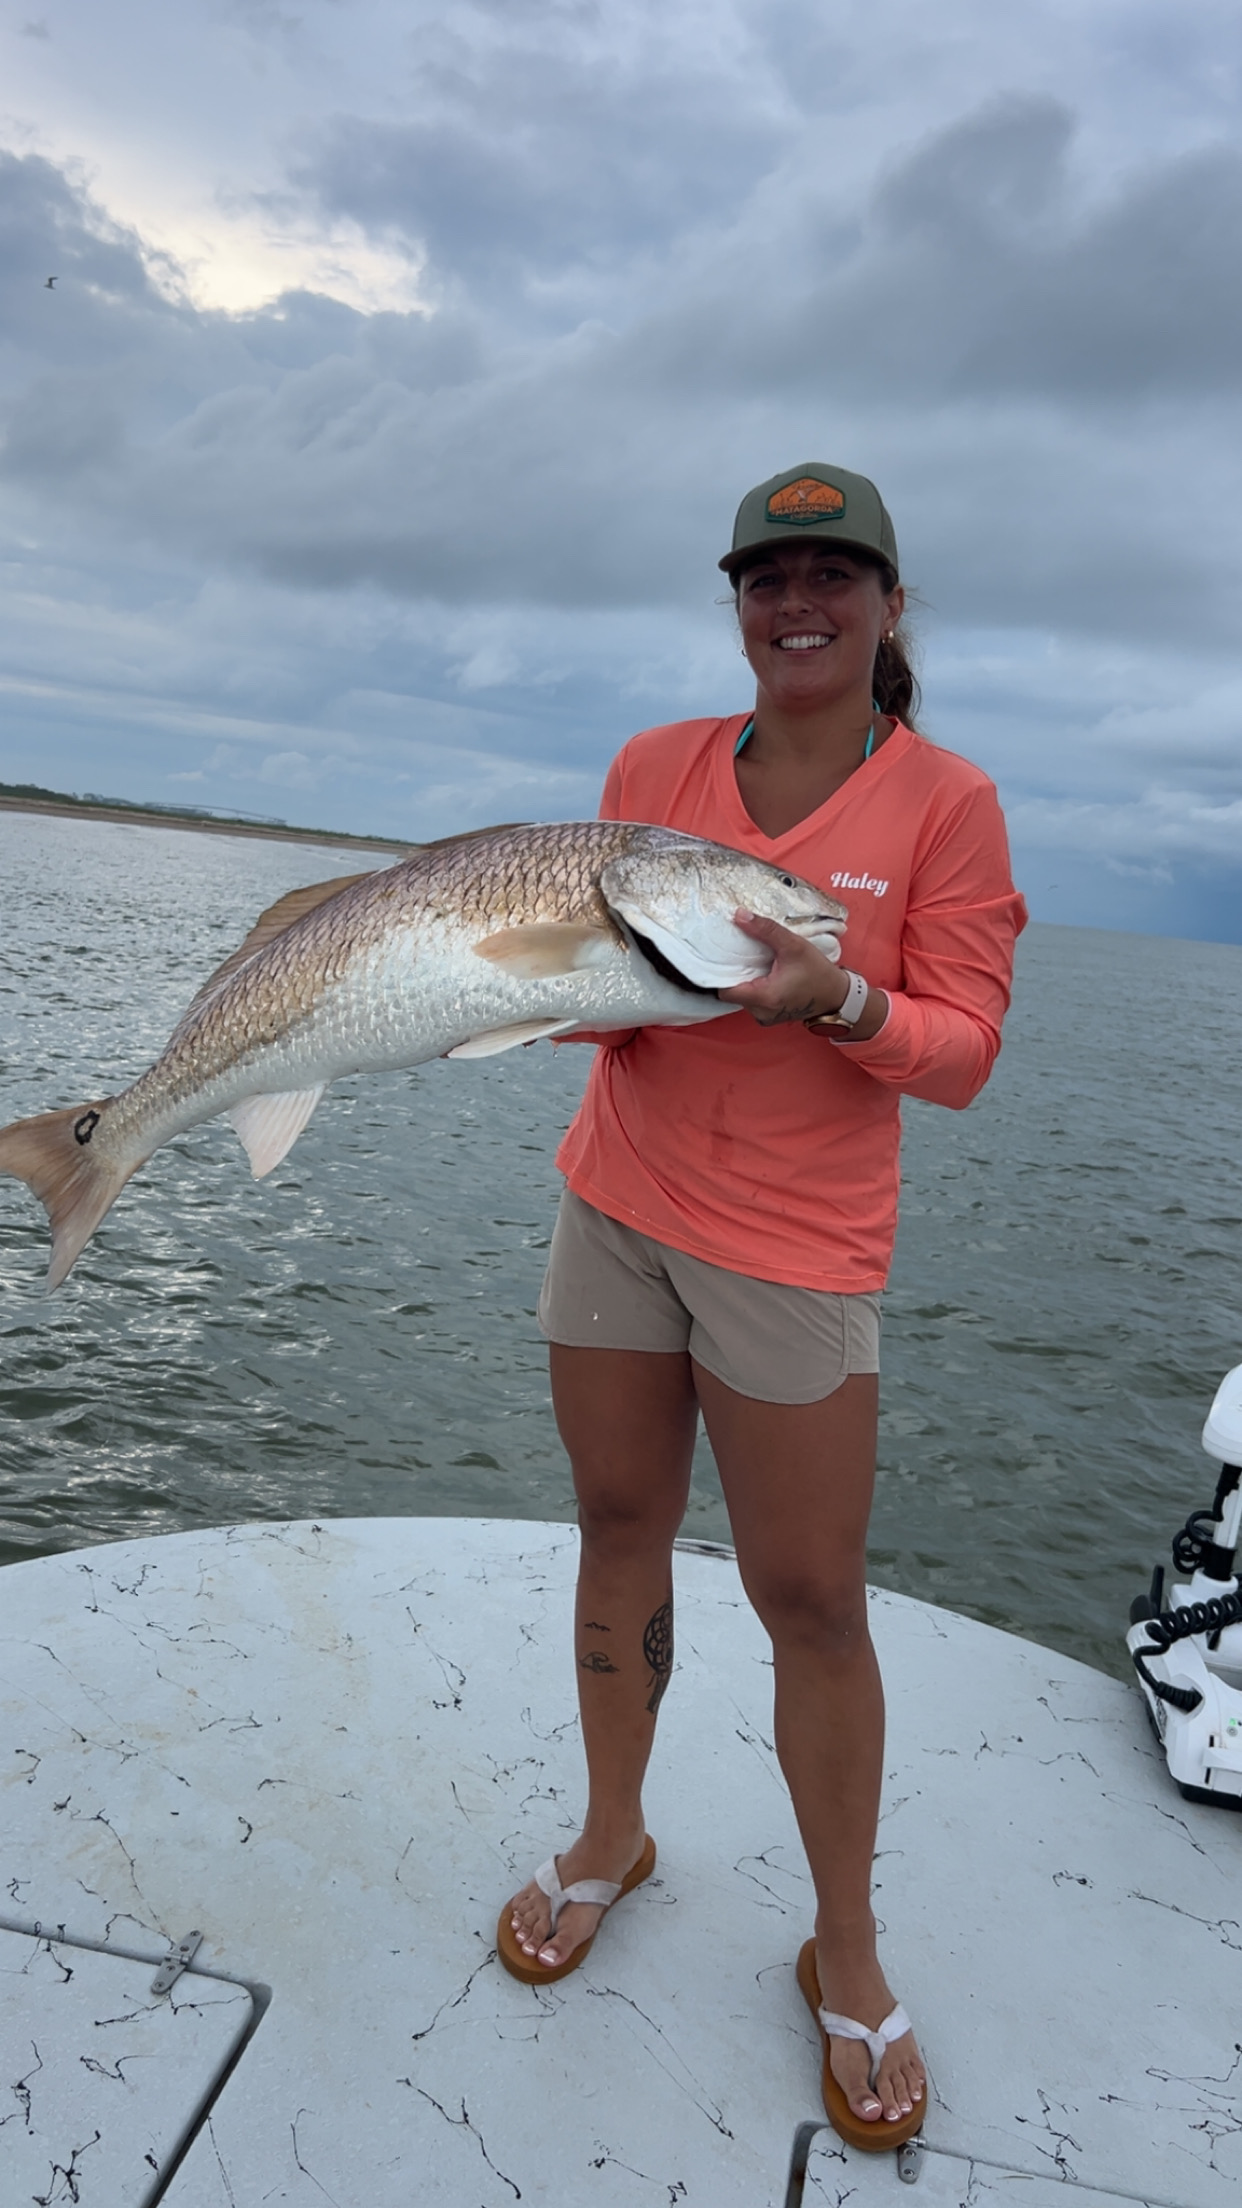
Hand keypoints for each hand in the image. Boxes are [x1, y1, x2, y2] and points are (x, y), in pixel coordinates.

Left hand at [718, 910, 847, 1026]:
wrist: (837, 995)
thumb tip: (739, 916)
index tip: (725, 956)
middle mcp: (760, 1013)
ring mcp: (765, 1017)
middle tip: (742, 955)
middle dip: (736, 973)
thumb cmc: (818, 973)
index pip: (724, 990)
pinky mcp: (771, 1017)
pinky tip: (765, 973)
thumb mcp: (793, 945)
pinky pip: (754, 1002)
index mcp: (764, 998)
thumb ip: (765, 929)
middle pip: (733, 993)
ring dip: (747, 980)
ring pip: (743, 997)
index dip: (721, 973)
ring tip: (755, 963)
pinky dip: (756, 988)